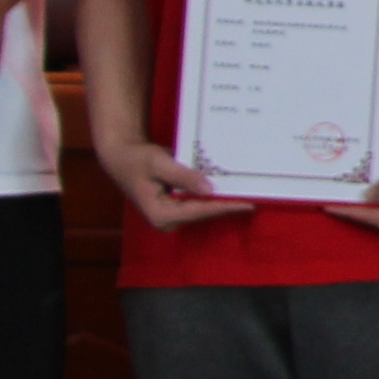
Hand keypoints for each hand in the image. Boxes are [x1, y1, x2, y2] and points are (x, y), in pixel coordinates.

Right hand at [96, 132, 254, 231]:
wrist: (122, 157)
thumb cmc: (137, 160)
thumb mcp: (159, 164)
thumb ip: (184, 177)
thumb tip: (209, 190)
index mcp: (161, 215)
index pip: (199, 212)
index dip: (224, 207)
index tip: (248, 204)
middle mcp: (167, 220)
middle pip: (204, 213)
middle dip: (228, 205)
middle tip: (257, 197)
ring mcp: (172, 215)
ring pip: (204, 209)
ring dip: (224, 200)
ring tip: (250, 193)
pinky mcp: (176, 207)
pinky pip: (199, 203)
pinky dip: (214, 195)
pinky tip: (232, 188)